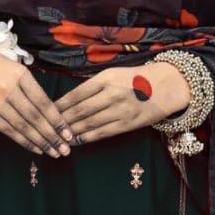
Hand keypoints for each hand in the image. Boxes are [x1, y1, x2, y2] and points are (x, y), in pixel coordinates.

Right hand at [0, 44, 73, 156]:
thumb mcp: (18, 69)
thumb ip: (32, 89)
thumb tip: (50, 114)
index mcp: (20, 76)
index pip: (43, 102)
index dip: (56, 120)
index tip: (68, 133)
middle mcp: (8, 89)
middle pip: (34, 117)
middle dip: (52, 135)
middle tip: (65, 149)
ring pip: (22, 126)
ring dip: (40, 142)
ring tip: (54, 152)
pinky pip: (8, 130)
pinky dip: (24, 141)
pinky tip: (36, 149)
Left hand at [55, 60, 190, 144]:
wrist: (167, 85)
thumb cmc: (136, 78)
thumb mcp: (114, 73)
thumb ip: (93, 85)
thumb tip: (68, 100)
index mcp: (106, 78)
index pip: (76, 94)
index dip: (60, 105)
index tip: (47, 111)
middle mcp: (112, 93)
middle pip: (80, 110)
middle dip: (62, 121)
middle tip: (47, 128)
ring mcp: (121, 110)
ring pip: (89, 123)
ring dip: (71, 131)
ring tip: (58, 136)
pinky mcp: (128, 124)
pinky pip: (103, 132)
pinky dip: (87, 137)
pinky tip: (76, 141)